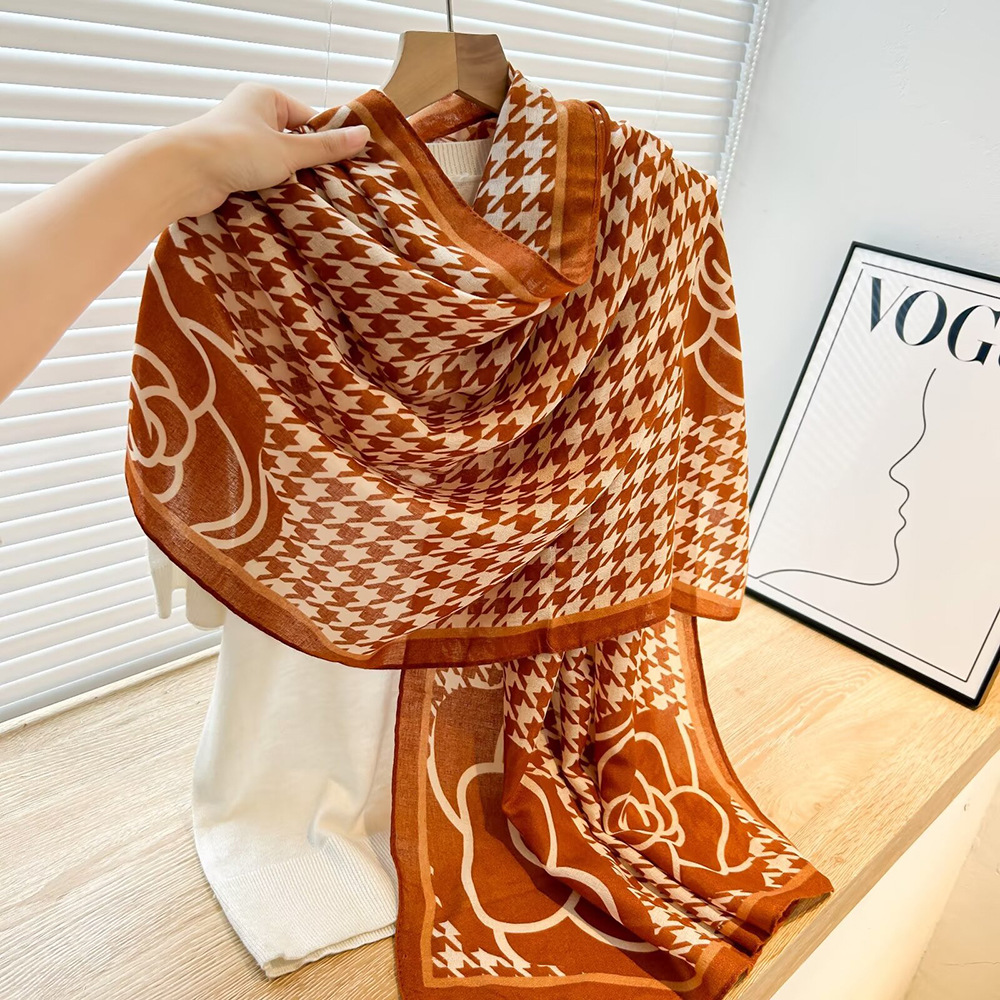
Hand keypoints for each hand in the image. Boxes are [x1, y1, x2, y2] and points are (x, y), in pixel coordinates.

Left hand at [154, 82, 370, 217]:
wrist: (182, 173)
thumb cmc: (234, 151)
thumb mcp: (288, 150)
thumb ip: (326, 147)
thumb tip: (363, 135)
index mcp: (265, 98)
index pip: (309, 118)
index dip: (327, 141)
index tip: (345, 165)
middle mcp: (250, 115)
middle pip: (294, 141)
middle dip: (308, 164)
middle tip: (331, 186)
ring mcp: (239, 141)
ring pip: (278, 162)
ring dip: (290, 180)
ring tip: (309, 198)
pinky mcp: (229, 166)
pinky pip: (261, 177)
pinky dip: (272, 189)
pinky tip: (285, 203)